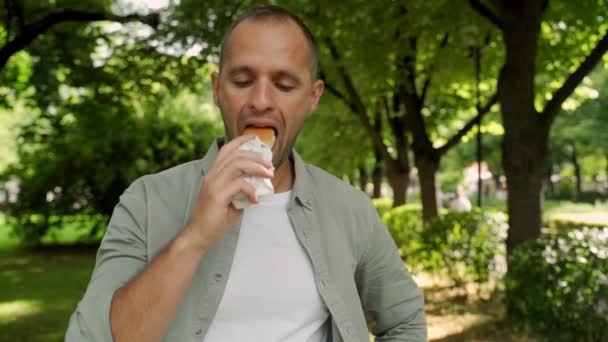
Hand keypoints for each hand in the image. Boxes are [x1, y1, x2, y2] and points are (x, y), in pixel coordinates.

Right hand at [186, 135, 273, 249]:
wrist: (199, 234)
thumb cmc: (216, 218)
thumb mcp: (232, 199)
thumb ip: (243, 188)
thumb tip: (262, 183)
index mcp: (214, 173)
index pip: (227, 149)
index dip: (242, 141)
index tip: (257, 139)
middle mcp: (212, 175)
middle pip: (236, 154)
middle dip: (256, 156)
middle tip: (270, 164)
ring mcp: (213, 184)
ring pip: (238, 165)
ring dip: (257, 168)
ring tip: (269, 175)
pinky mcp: (217, 195)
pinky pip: (239, 184)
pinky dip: (251, 190)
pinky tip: (255, 200)